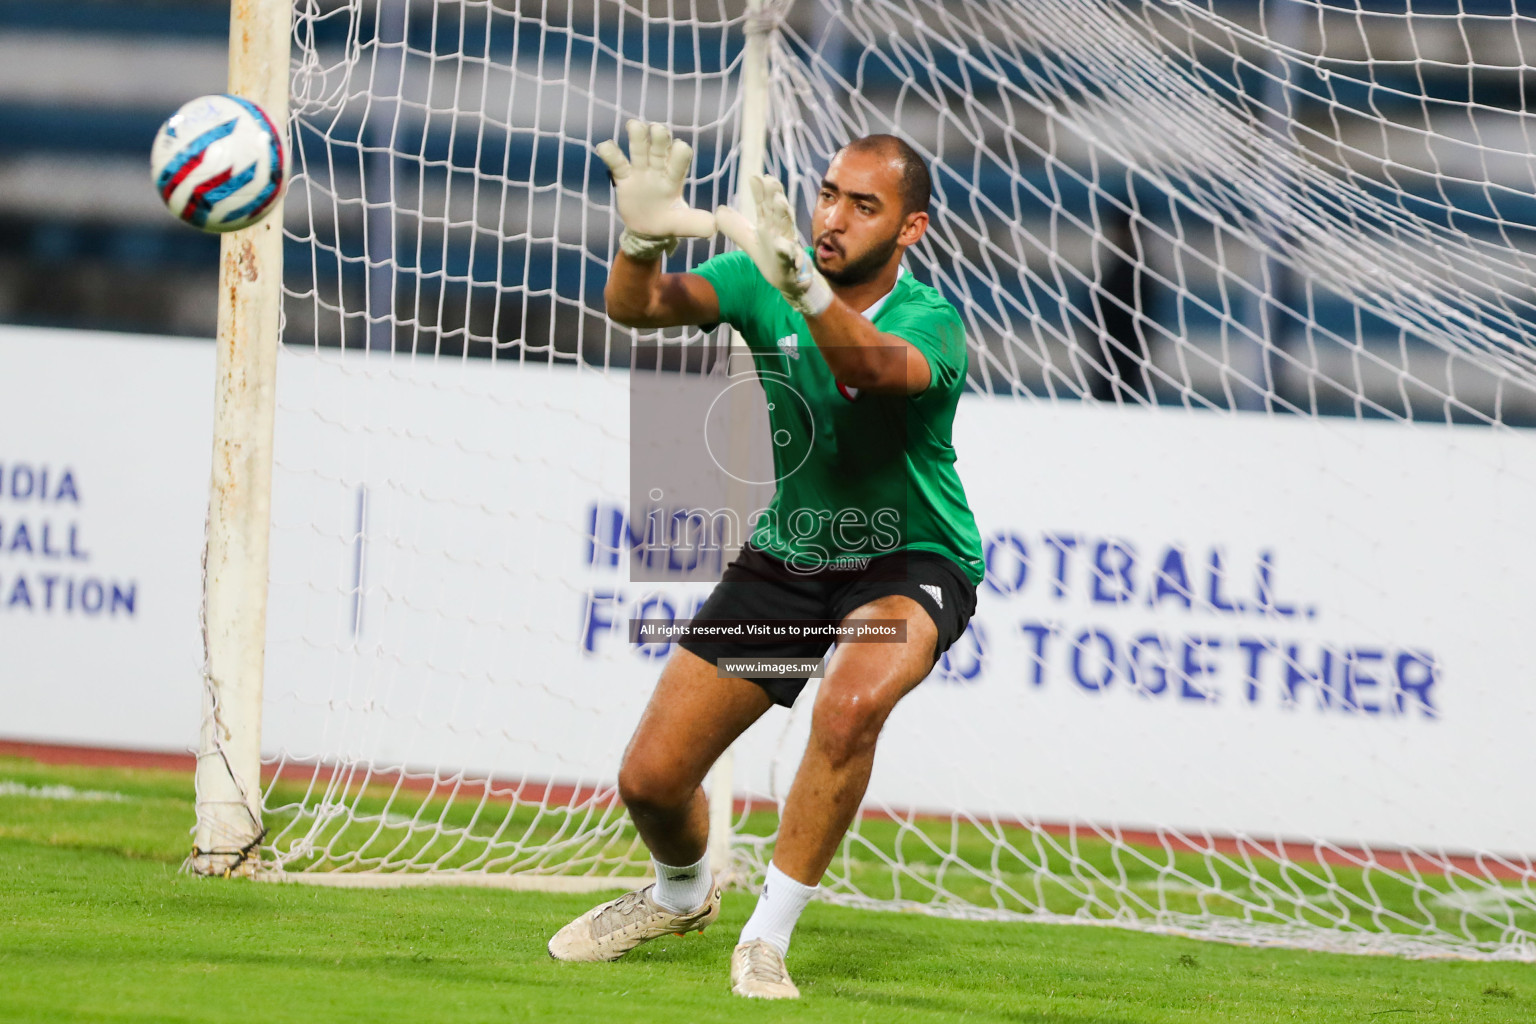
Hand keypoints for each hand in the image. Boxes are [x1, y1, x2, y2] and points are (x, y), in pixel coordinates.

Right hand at [594, 120, 715, 260]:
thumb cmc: (668, 222)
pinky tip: (604, 147)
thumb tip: (714, 227)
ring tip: (634, 126)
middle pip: (659, 145)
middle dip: (659, 136)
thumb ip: (696, 223)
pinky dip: (610, 152)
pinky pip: (616, 162)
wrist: (648, 231)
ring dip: (637, 134)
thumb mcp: (683, 225)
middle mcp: (658, 169)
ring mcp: (640, 171)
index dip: (679, 152)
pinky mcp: (624, 178)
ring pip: (638, 147)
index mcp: (675, 177)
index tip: (678, 150)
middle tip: (656, 130)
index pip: (680, 157)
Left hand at [716, 175, 832, 316]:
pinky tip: (784, 246)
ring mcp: (789, 246)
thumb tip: (718, 210)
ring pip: (787, 228)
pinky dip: (789, 252)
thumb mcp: (750, 241)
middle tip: (771, 180)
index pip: (764, 205)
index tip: (754, 176)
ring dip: (785, 214)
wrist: (788, 281)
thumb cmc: (771, 257)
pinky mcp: (792, 263)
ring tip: (780, 201)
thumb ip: (736, 227)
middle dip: (775, 194)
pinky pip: (791, 257)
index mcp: (770, 225)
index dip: (760, 191)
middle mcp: (781, 231)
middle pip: (778, 210)